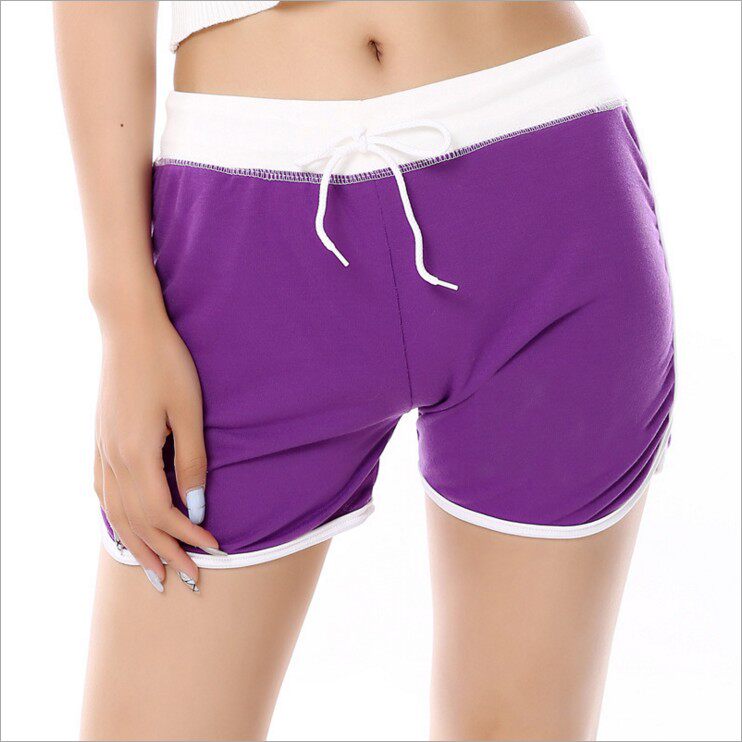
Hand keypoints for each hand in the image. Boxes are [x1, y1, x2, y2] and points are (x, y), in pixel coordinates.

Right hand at [93, 314, 221, 592]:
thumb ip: (191, 461)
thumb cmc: (166, 364)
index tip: (213, 550)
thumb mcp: (189, 411)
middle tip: (188, 579)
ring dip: (137, 545)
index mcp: (137, 454)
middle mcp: (113, 459)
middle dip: (164, 553)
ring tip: (153, 572)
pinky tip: (122, 529)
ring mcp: (102, 450)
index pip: (162, 513)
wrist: (129, 330)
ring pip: (116, 513)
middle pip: (136, 522)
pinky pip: (103, 493)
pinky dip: (115, 520)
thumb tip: (195, 508)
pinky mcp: (100, 440)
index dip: (187, 536)